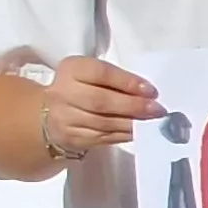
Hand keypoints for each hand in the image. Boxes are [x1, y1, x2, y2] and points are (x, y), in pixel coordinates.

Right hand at [40, 57, 160, 157]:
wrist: (50, 112)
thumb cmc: (82, 87)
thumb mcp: (93, 74)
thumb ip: (116, 79)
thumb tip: (148, 94)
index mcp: (72, 70)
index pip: (100, 74)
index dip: (127, 82)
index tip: (151, 91)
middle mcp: (63, 93)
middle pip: (100, 101)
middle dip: (133, 106)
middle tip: (157, 110)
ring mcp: (64, 117)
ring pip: (102, 122)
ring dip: (130, 123)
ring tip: (150, 122)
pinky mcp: (71, 137)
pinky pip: (101, 137)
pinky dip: (122, 135)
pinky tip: (136, 132)